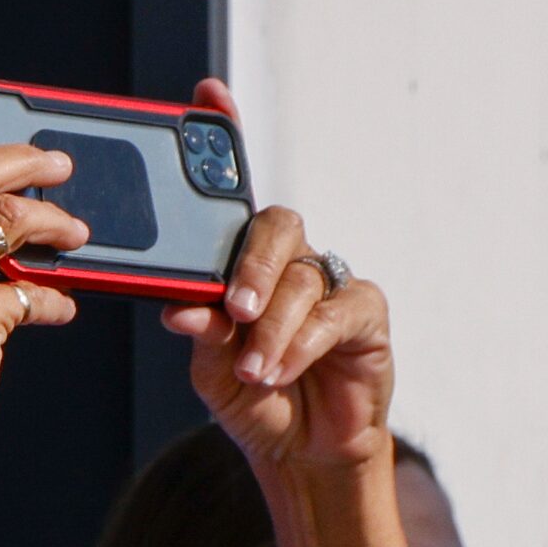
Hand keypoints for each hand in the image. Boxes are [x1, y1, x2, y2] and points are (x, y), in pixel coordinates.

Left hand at [161, 79, 394, 471]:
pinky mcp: (365, 314)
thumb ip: (201, 331)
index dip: (224, 139)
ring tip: (253, 368)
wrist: (300, 451)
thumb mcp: (211, 366)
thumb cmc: (254, 397)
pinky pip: (335, 314)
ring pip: (301, 278)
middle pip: (276, 225)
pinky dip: (301, 343)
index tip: (207, 95)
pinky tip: (280, 368)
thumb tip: (182, 305)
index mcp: (242, 263)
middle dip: (251, 265)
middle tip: (233, 308)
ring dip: (271, 328)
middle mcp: (289, 262)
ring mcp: (330, 283)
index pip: (234, 195)